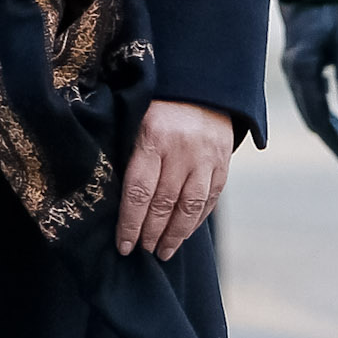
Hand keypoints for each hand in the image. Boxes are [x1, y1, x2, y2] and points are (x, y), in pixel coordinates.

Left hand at [116, 101, 233, 260]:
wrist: (200, 86)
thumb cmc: (158, 109)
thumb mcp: (137, 123)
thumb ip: (130, 158)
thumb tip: (114, 204)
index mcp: (153, 137)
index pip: (139, 191)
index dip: (130, 223)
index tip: (123, 245)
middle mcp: (182, 149)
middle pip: (164, 203)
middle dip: (151, 233)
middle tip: (142, 251)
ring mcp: (206, 157)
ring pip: (190, 207)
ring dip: (175, 235)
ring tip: (163, 251)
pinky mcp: (223, 162)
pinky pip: (210, 200)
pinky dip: (196, 220)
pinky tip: (184, 233)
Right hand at [276, 0, 337, 170]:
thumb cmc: (332, 8)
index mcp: (303, 71)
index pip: (320, 120)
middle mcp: (293, 75)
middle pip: (313, 121)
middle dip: (335, 144)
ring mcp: (292, 71)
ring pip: (310, 112)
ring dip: (330, 131)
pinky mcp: (297, 66)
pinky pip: (309, 99)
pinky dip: (324, 114)